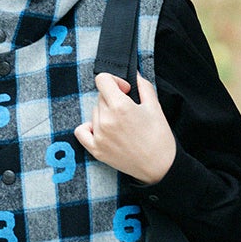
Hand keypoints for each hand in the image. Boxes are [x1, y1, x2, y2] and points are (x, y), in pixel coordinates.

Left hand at [75, 71, 175, 185]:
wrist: (159, 166)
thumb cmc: (159, 137)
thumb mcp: (155, 106)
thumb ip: (142, 85)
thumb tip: (132, 74)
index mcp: (120, 107)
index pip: (102, 79)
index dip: (115, 80)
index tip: (125, 89)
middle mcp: (106, 120)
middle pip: (100, 97)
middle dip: (113, 98)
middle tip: (128, 110)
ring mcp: (99, 136)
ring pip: (94, 112)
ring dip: (105, 113)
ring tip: (122, 125)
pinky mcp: (96, 150)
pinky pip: (81, 131)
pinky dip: (89, 127)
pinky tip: (101, 128)